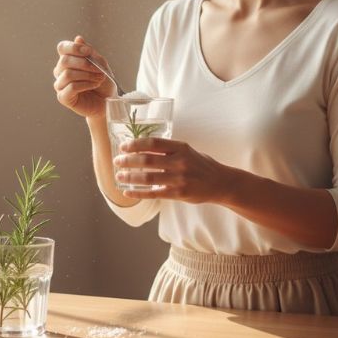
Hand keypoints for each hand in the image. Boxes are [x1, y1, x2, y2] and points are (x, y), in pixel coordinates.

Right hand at [53, 35, 115, 119]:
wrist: (108, 101)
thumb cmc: (103, 82)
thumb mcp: (100, 63)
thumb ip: (89, 52)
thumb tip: (78, 38)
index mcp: (68, 59)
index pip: (62, 47)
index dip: (74, 47)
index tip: (88, 52)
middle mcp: (60, 71)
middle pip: (64, 61)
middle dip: (84, 64)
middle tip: (99, 70)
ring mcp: (60, 84)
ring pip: (68, 74)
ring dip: (87, 75)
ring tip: (99, 79)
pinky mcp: (63, 97)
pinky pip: (71, 87)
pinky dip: (85, 85)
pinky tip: (94, 85)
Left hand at [113, 138, 236, 203]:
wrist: (220, 183)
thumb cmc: (201, 165)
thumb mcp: (187, 151)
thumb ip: (168, 150)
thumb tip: (141, 148)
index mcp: (181, 148)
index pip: (153, 143)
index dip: (135, 144)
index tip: (123, 146)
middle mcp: (180, 162)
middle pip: (147, 160)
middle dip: (128, 160)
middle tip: (117, 161)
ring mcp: (179, 179)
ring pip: (148, 177)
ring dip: (130, 177)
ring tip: (119, 176)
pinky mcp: (179, 194)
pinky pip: (154, 193)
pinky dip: (138, 193)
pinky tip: (127, 192)